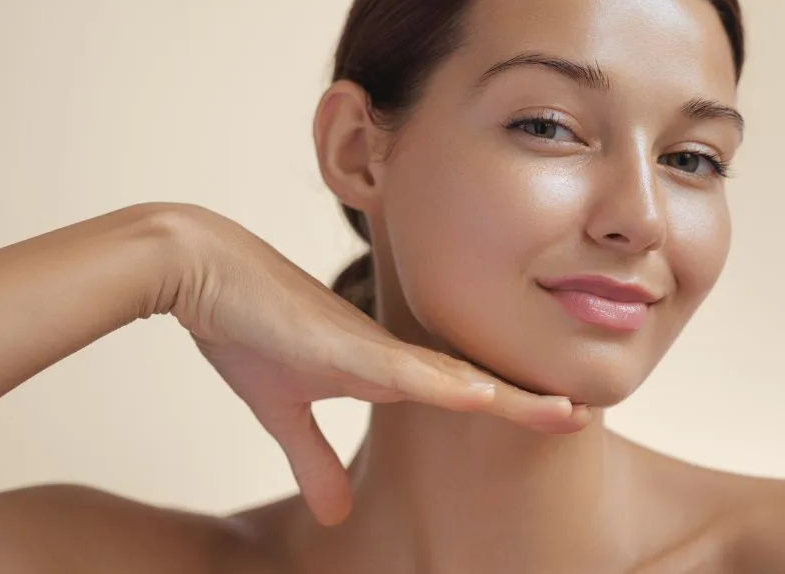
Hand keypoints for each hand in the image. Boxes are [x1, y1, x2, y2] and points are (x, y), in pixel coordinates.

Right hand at [155, 205, 590, 524]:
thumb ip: (313, 458)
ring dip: (510, 397)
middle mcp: (391, 356)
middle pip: (473, 383)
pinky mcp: (342, 344)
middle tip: (583, 416)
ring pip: (455, 377)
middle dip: (529, 403)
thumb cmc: (246, 326)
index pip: (459, 393)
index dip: (507, 406)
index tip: (553, 417)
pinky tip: (483, 396)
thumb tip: (335, 515)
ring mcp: (372, 347)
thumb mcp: (282, 411)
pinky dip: (443, 386)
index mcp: (383, 370)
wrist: (202, 269)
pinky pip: (402, 369)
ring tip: (566, 413)